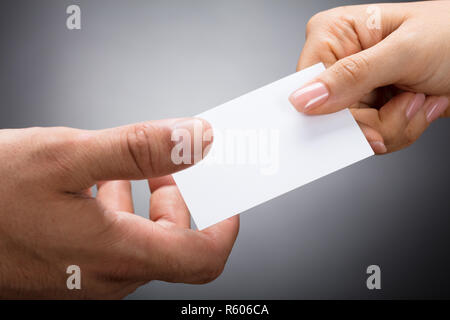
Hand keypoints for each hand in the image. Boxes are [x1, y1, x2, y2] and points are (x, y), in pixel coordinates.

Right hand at [0, 119, 238, 298]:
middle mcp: (108, 275)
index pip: (202, 257)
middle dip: (180, 203)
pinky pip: (114, 247)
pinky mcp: (71, 273)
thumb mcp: (67, 156)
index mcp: (118, 253)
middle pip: (174, 245)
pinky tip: (100, 189)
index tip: (229, 198)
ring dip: (148, 206)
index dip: (226, 227)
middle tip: (168, 168)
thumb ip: (141, 149)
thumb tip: (195, 140)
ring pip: (143, 243)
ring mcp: (88, 278)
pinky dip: (121, 215)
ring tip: (132, 172)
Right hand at [289, 1, 449, 153]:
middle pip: (331, 115)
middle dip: (374, 120)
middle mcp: (341, 61)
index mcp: (335, 34)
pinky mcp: (372, 107)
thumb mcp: (404, 52)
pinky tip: (420, 105)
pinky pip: (371, 137)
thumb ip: (352, 76)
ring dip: (394, 124)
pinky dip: (401, 130)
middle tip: (407, 99)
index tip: (360, 120)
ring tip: (419, 97)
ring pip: (353, 132)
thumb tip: (305, 98)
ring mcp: (357, 88)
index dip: (328, 109)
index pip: (308, 83)